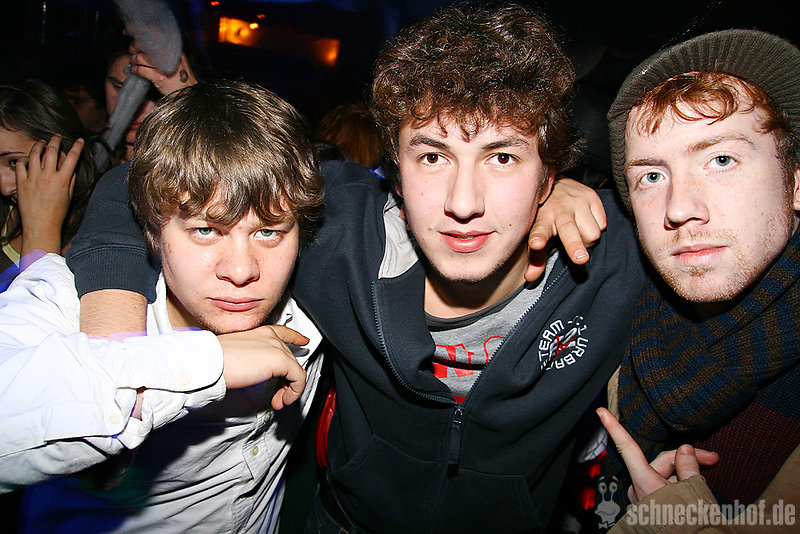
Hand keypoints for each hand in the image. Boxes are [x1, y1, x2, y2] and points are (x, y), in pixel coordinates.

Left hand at [16, 135, 82, 257]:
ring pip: (35, 154)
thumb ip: (71, 180)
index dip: (77, 147)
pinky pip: (21, 165)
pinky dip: (24, 159)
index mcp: (62, 180)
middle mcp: (47, 177)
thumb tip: (72, 168)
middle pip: (52, 151)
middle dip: (55, 140)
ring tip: (41, 143)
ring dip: (39, 145)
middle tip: (56, 137)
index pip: (72, 158)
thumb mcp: (69, 196)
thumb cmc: (57, 214)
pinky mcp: (21, 183)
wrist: (41, 226)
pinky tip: (28, 159)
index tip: (80, 141)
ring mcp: (33, 179)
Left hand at [129, 40, 196, 95]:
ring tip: (133, 63)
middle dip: (134, 47)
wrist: (189, 94)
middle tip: (132, 51)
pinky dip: (134, 70)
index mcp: (174, 49)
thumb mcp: (179, 61)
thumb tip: (149, 46)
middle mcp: (168, 55)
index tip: (129, 34)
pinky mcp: (158, 77)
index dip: (137, 33)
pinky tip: (133, 71)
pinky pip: (140, 70)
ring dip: (133, 60)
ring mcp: (163, 67)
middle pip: (144, 45)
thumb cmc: (183, 79)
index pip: (152, 35)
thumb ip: (168, 53)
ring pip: (140, 57)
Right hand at [217, 325, 308, 409]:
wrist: (209, 362)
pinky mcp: (280, 360)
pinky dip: (294, 392)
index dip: (296, 337)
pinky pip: (298, 378)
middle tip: (277, 396)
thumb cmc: (213, 360)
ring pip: (295, 369)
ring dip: (288, 389)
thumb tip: (253, 372)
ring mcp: (276, 347)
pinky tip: (283, 400)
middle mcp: (269, 337)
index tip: (303, 341)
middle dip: (286, 380)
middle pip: (289, 358)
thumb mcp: (236, 357)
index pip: (283, 332)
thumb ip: (250, 359)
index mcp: (258, 333)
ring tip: (279, 401)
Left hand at [525, 178, 606, 281]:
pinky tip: (586, 221)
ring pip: (593, 233)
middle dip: (575, 246)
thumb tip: (529, 278)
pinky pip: (603, 223)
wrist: (557, 183)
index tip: (536, 244)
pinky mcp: (592, 196)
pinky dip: (597, 227)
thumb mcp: (538, 233)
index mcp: (543, 220)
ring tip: (578, 232)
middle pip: (570, 232)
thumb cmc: (546, 215)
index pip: (540, 231)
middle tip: (581, 259)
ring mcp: (577, 201)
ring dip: (587, 239)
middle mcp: (559, 209)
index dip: (539, 238)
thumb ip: (536, 258)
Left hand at [597, 407, 718, 503]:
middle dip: (686, 458)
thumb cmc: (695, 524)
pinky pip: (663, 488)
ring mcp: (644, 501)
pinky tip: (696, 489)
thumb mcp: (696, 489)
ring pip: (664, 476)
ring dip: (684, 474)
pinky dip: (678, 485)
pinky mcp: (650, 508)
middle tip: (713, 459)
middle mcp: (639, 490)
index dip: (614, 427)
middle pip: (660, 462)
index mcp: (645, 482)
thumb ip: (688, 465)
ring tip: (707, 480)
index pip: (627, 447)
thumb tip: (684, 450)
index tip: (600, 412)